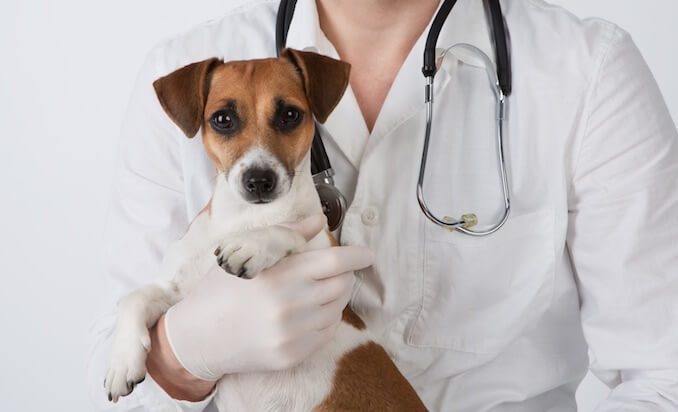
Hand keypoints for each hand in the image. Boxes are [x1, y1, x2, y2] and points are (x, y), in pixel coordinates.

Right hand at [163, 215, 373, 380]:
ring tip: (313, 292)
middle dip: (343, 274)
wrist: (198, 336)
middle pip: (342, 285)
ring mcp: (293, 334)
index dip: (357, 256)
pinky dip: (324, 319)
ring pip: (337, 309)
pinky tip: (306, 313)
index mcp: (280, 275)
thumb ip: (287, 236)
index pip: (335, 262)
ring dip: (334, 297)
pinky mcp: (293, 355)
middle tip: (331, 271)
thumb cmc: (221, 289)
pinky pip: (326, 332)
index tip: (367, 254)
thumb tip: (319, 221)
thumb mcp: (246, 254)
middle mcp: (291, 306)